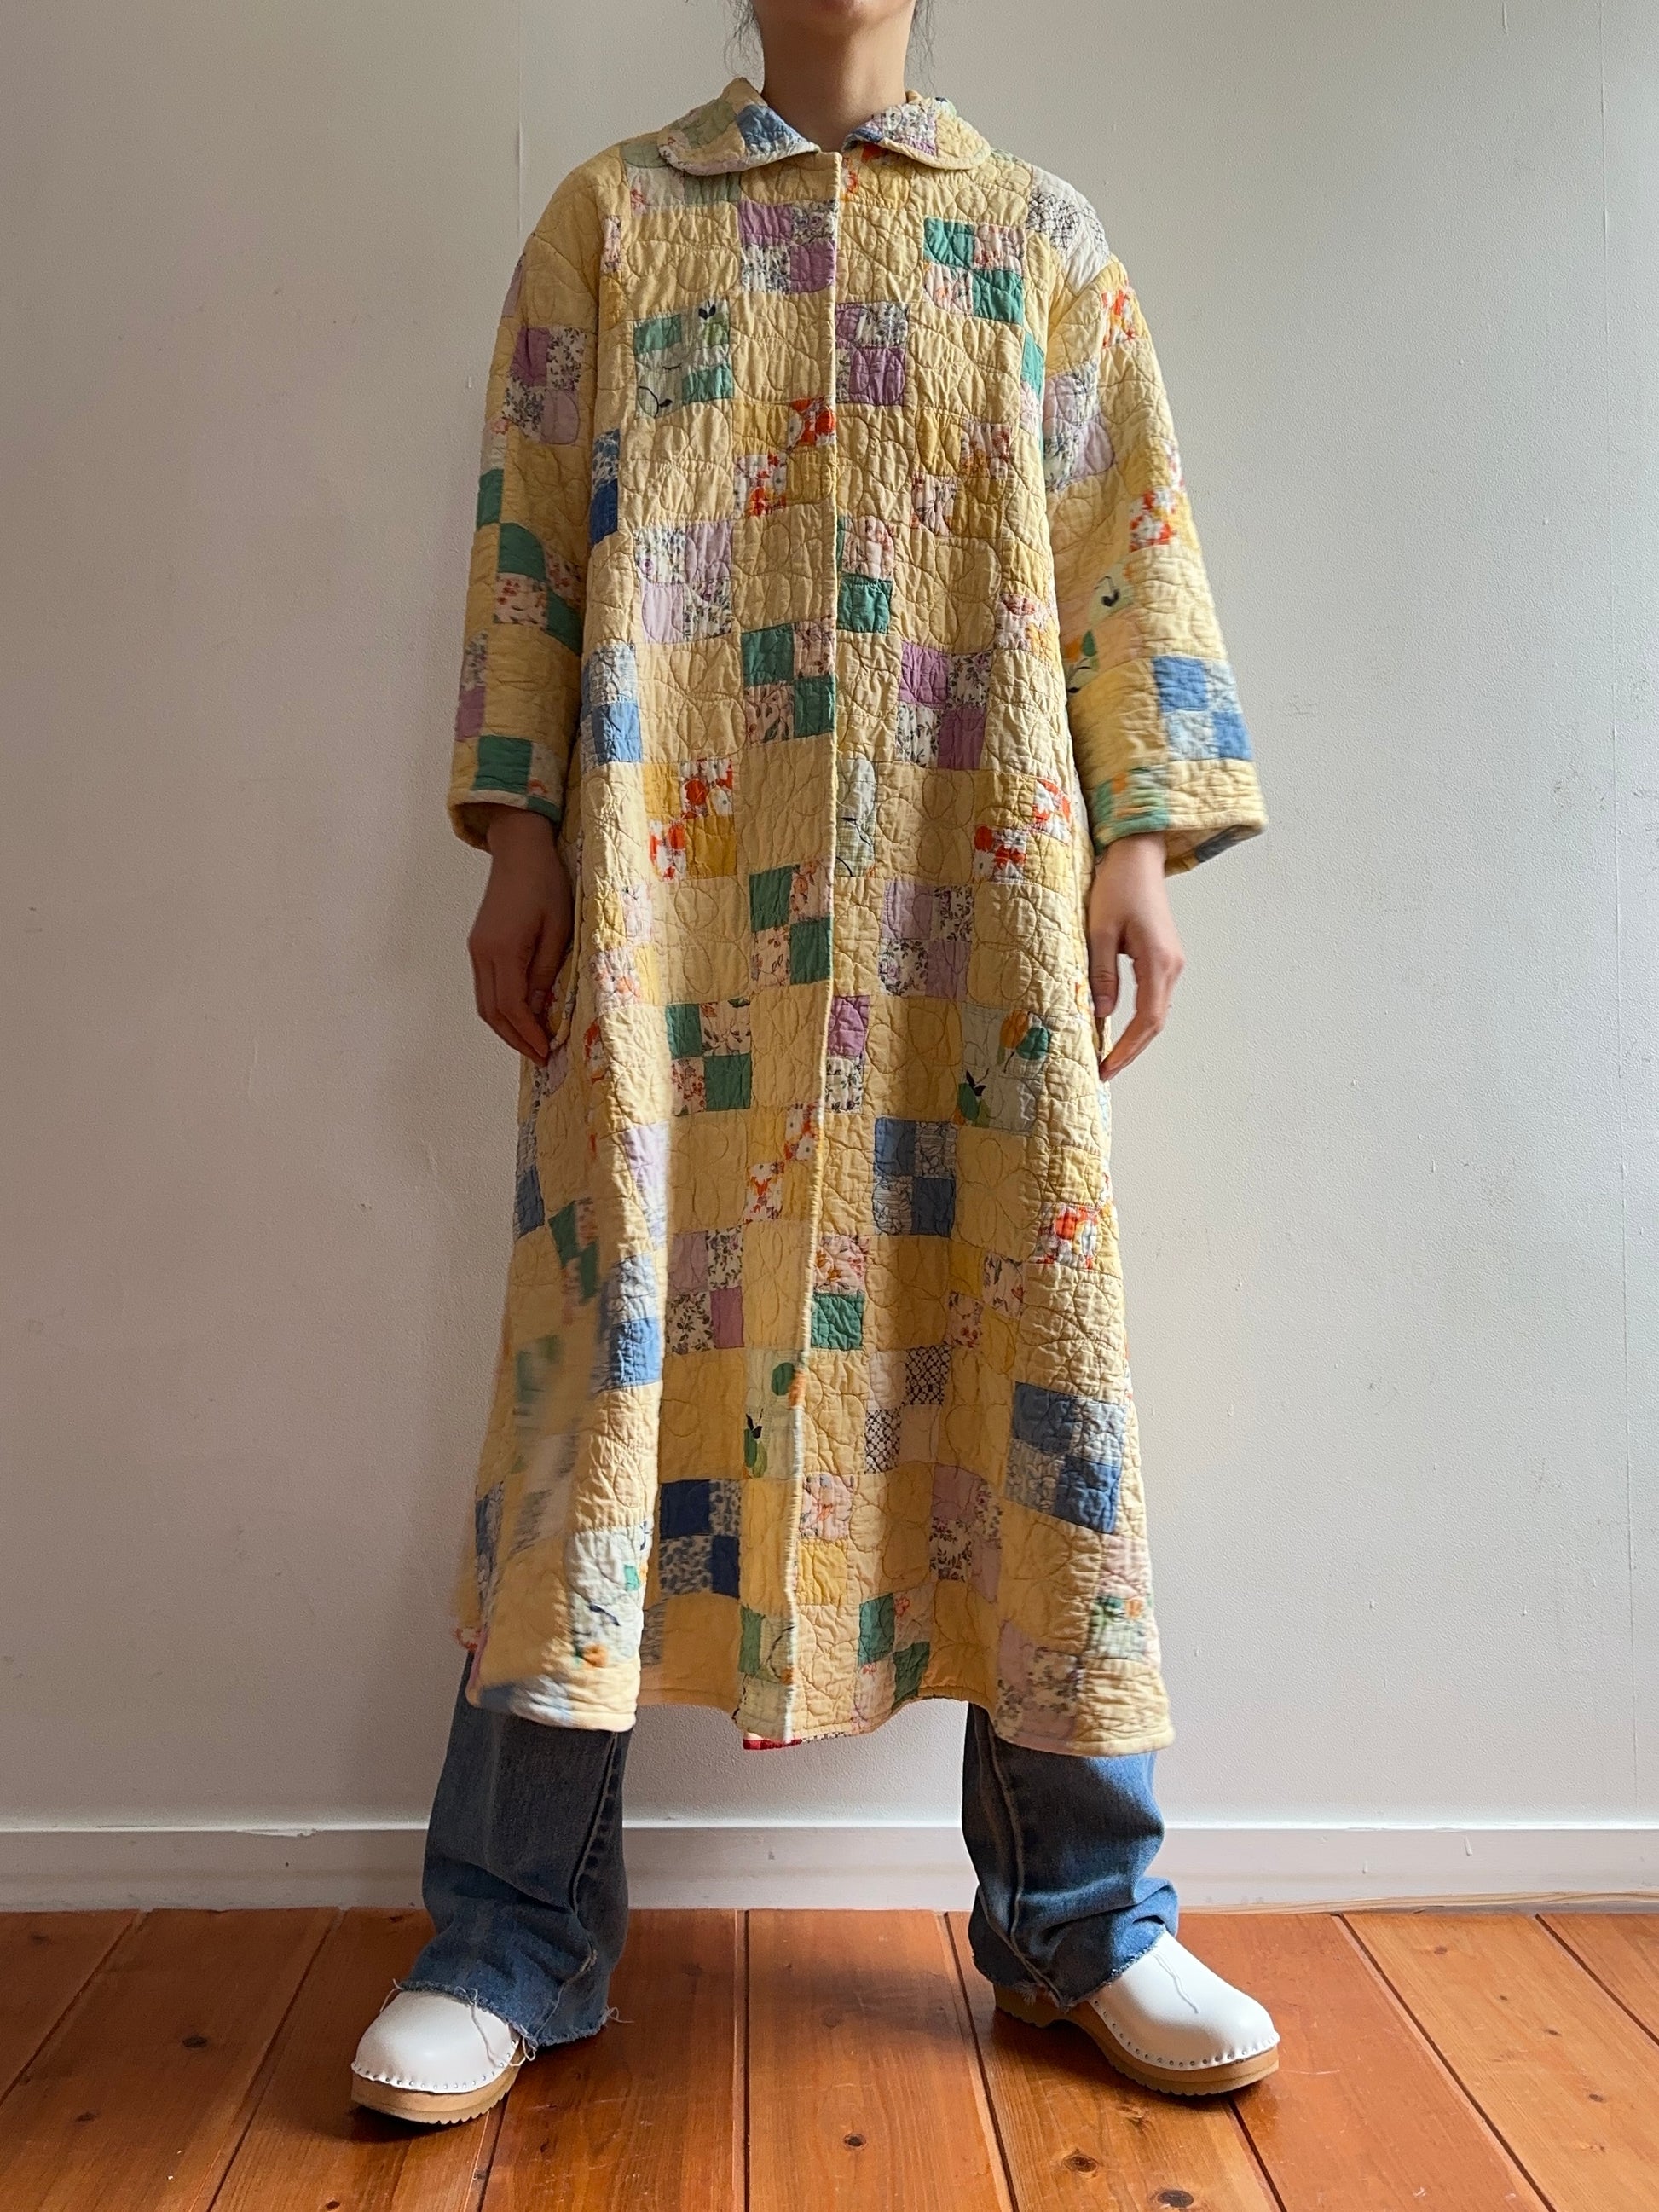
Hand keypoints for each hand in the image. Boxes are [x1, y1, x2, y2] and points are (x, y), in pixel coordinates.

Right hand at [468, 810, 573, 1062]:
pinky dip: (501, 1008)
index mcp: (503, 950)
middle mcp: (482, 953)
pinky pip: (485, 987)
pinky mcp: (479, 945)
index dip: (528, 1034)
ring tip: (531, 1043)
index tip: (547, 1051)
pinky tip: (521, 1016)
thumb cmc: (546, 883)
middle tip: (541, 1057)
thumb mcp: (559, 928)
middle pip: (492, 1012)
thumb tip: (540, 1009)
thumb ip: (547, 970)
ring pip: (484, 1003)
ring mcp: (477, 949)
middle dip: (515, 1039)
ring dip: (505, 1027)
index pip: (512, 1007)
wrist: (519, 850)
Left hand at [1085, 832, 1183, 1079]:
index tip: (1106, 1067)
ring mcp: (1171, 962)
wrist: (1138, 855)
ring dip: (1134, 1036)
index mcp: (1158, 961)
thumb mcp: (1100, 930)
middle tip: (1104, 1071)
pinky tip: (1117, 1028)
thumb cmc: (1117, 886)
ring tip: (1108, 1055)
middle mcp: (1172, 966)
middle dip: (1130, 1050)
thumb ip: (1102, 973)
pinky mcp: (1164, 956)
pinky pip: (1153, 996)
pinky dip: (1137, 1018)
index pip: (1146, 1020)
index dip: (1127, 1049)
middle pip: (1155, 1022)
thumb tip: (1102, 1014)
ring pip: (1156, 1011)